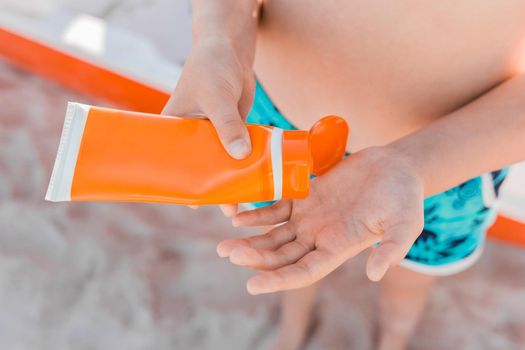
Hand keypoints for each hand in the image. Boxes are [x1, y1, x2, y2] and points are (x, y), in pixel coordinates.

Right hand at [162, 37, 255, 213]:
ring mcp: (214, 133)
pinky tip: (255, 180)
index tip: (193, 204)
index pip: (172, 163)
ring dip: (231, 180)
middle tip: (225, 208)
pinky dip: (246, 164)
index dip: (181, 184)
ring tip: (241, 203)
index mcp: (175, 129)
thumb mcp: (216, 96)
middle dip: (212, 188)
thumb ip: (228, 124)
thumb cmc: (211, 67)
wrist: (230, 50)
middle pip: (201, 168)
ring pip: (222, 163)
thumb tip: (241, 155)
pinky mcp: (234, 128)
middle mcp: (193, 135)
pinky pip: (240, 151)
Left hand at [217, 147, 424, 293]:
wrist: (396, 168)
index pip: (303, 272)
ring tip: (224, 245)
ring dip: (250, 241)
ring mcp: (310, 218)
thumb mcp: (405, 224)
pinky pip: (275, 208)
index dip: (278, 280)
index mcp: (339, 249)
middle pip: (281, 256)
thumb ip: (391, 248)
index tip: (253, 285)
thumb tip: (373, 273)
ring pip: (273, 236)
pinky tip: (238, 217)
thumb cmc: (404, 197)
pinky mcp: (306, 196)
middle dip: (255, 258)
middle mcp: (319, 238)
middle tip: (229, 254)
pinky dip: (257, 214)